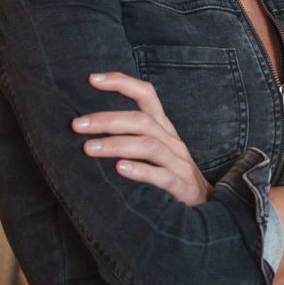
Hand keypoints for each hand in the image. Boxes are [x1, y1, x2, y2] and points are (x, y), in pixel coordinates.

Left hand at [72, 71, 212, 206]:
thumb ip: (130, 137)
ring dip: (117, 144)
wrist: (206, 205)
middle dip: (107, 119)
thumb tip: (87, 129)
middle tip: (77, 125)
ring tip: (89, 148)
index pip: (146, 95)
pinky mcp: (183, 187)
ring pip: (149, 145)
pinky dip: (141, 170)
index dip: (122, 83)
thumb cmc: (171, 175)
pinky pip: (163, 176)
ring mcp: (179, 163)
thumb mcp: (154, 150)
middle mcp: (172, 141)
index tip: (92, 78)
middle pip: (141, 120)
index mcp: (163, 128)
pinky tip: (120, 169)